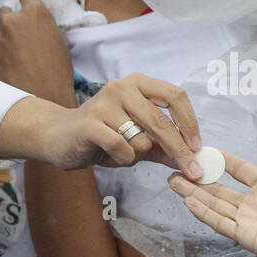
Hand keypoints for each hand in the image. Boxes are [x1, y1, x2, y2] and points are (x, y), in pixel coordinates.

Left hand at [0, 0, 72, 98]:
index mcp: (35, 13)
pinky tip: (7, 62)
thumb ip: (43, 25)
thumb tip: (35, 24)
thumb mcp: (59, 40)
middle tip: (18, 31)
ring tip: (7, 46)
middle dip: (9, 19)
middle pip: (3, 10)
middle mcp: (14, 21)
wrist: (45, 96)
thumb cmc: (59, 69)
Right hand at [29, 73, 203, 179]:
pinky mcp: (90, 122)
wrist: (59, 137)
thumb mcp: (139, 141)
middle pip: (162, 120)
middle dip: (180, 150)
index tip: (198, 148)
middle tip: (192, 172)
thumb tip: (195, 160)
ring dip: (139, 155)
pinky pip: (122, 147)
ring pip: (142, 138)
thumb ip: (165, 148)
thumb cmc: (103, 137)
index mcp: (139, 84)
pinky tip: (113, 156)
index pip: (176, 96)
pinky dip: (124, 159)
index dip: (190, 123)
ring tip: (123, 153)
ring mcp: (105, 102)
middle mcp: (123, 87)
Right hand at [168, 146, 256, 256]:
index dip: (222, 160)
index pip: (238, 170)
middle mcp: (252, 203)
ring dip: (193, 193)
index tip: (204, 150)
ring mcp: (247, 220)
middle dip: (197, 179)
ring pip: (214, 204)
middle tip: (176, 167)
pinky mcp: (245, 236)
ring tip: (173, 181)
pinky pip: (220, 223)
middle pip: (218, 189)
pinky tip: (189, 201)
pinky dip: (204, 213)